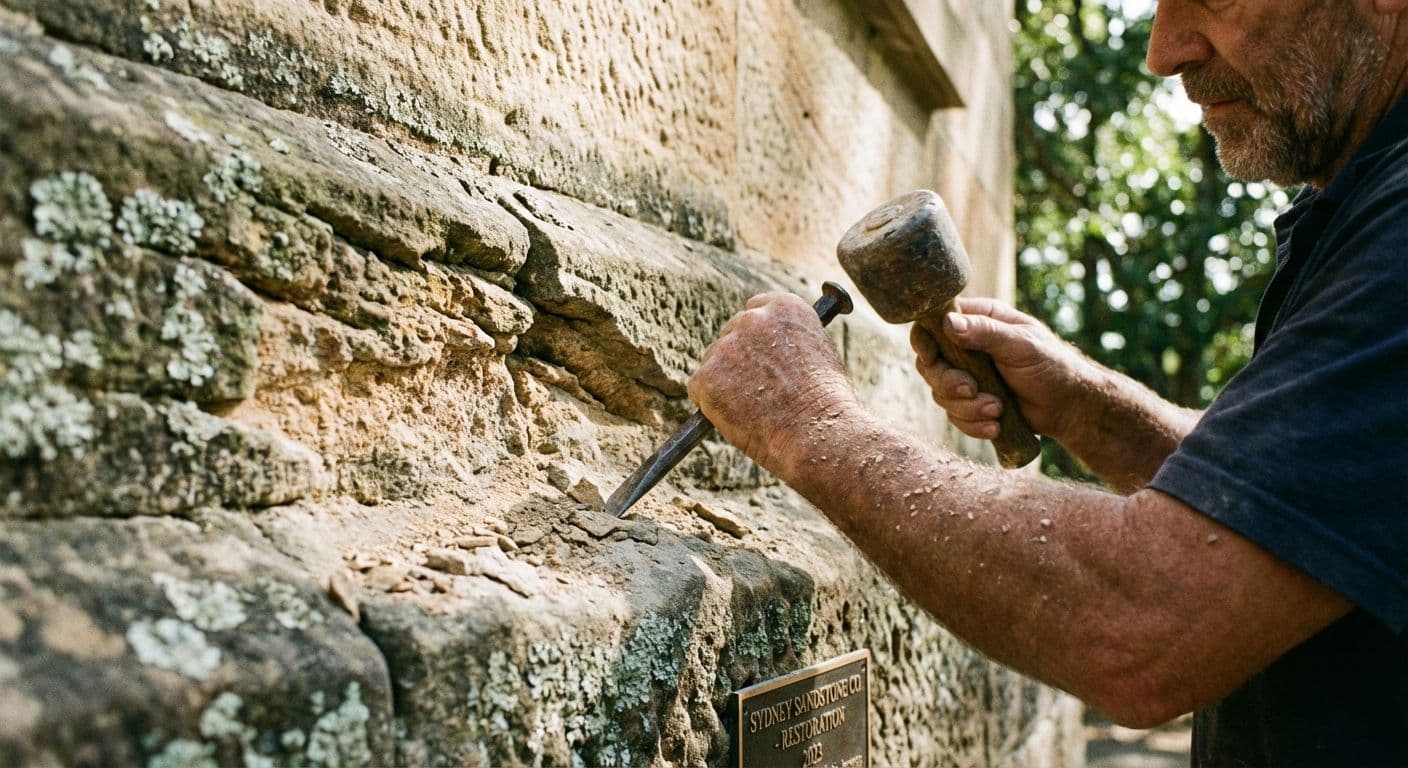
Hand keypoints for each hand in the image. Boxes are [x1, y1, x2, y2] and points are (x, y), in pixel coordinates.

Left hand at [688, 292, 860, 475]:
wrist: (819, 433)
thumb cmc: (829, 406)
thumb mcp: (821, 356)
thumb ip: (793, 344)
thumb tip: (775, 354)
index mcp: (785, 307)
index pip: (757, 308)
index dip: (757, 336)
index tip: (759, 354)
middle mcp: (753, 318)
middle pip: (731, 334)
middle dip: (737, 361)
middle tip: (753, 392)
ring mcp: (727, 346)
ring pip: (714, 364)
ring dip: (726, 385)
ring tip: (755, 412)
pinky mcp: (707, 376)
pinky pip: (700, 390)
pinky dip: (712, 407)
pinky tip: (739, 420)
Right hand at [911, 298, 1095, 444]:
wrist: (1069, 407)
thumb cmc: (1052, 365)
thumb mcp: (1022, 344)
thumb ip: (986, 332)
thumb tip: (948, 323)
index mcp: (979, 321)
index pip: (935, 324)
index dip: (924, 340)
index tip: (930, 356)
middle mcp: (967, 348)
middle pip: (931, 364)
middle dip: (948, 383)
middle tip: (972, 391)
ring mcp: (967, 377)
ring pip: (941, 394)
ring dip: (967, 408)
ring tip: (997, 410)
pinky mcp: (971, 403)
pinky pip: (955, 416)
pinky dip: (973, 425)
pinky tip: (995, 426)